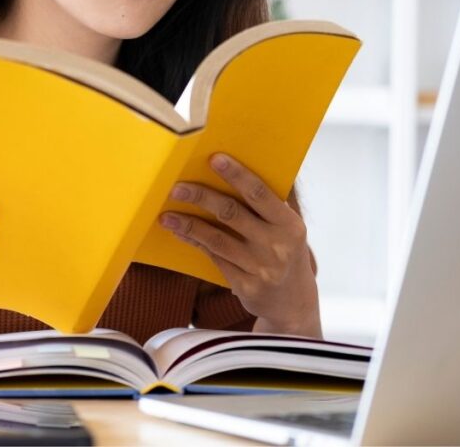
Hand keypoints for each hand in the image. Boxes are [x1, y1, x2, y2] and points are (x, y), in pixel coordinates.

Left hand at [158, 153, 320, 337]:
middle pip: (231, 213)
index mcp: (290, 224)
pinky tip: (178, 231)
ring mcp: (260, 268)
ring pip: (216, 239)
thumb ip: (266, 207)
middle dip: (201, 197)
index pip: (260, 194)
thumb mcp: (286, 229)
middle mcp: (277, 246)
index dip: (237, 175)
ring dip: (188, 224)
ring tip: (166, 214)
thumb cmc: (284, 253)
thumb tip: (227, 173)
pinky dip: (194, 242)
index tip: (214, 158)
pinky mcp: (245, 286)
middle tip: (176, 186)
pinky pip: (213, 257)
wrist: (293, 302)